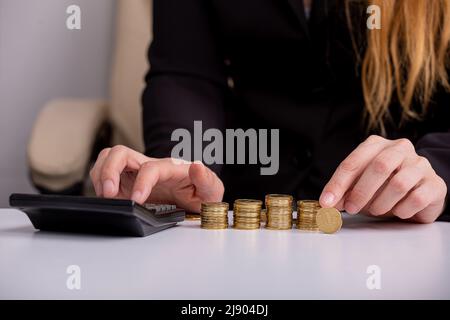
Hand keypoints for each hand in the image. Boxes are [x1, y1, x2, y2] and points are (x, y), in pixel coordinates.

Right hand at [89, 145, 223, 212]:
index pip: (151, 167)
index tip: (136, 200)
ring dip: (100, 175)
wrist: (195, 198)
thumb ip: (207, 180)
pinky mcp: (126, 181)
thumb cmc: (202, 194)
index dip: (142, 181)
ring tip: (106, 197)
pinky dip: (99, 183)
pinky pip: (105, 173)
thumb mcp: (212, 191)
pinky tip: (108, 198)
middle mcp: (150, 165)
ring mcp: (136, 172)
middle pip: (121, 152)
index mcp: (171, 168)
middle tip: (107, 194)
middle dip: (108, 170)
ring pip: (109, 158)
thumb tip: (197, 167)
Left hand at [319, 135, 446, 222]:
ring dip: (381, 203)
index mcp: (376, 145)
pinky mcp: (435, 184)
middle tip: (351, 208)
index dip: (337, 184)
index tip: (326, 202)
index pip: (353, 162)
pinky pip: (417, 198)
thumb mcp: (359, 187)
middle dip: (361, 192)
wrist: (417, 194)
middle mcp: (400, 149)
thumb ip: (343, 193)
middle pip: (379, 166)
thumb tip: (327, 204)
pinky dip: (402, 210)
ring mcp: (420, 165)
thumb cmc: (383, 188)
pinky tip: (397, 211)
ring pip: (399, 183)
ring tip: (375, 210)